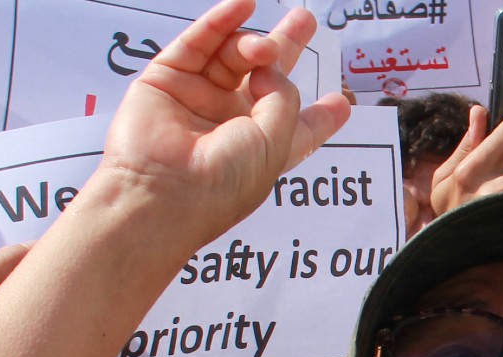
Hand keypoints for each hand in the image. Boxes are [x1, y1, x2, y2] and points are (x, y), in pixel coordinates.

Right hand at [98, 0, 350, 247]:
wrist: (161, 192)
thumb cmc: (221, 183)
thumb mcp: (277, 142)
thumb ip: (284, 94)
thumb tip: (267, 62)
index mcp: (261, 150)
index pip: (295, 128)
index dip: (320, 115)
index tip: (342, 101)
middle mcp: (229, 125)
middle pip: (263, 78)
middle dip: (286, 50)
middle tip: (304, 22)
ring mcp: (196, 101)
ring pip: (231, 57)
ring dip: (252, 43)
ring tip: (264, 48)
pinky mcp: (165, 81)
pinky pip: (195, 43)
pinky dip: (220, 22)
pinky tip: (241, 6)